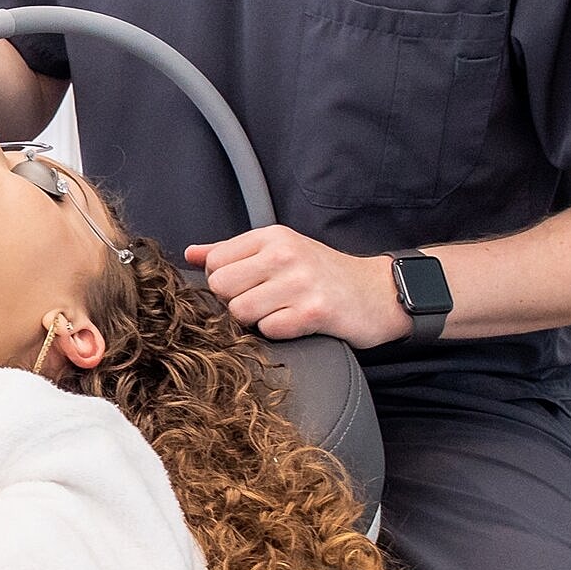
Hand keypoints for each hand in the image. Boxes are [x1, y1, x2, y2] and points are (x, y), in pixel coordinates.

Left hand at [185, 227, 411, 346]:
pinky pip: (269, 330)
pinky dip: (279, 332)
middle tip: (263, 303)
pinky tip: (297, 322)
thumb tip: (191, 254)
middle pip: (221, 287)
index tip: (248, 286)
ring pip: (240, 312)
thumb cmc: (323, 274)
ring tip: (281, 312)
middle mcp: (284, 254)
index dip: (224, 282)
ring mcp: (300, 282)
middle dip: (234, 302)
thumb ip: (232, 252)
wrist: (379, 292)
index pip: (214, 262)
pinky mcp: (314, 312)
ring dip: (257, 320)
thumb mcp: (279, 250)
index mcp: (272, 236)